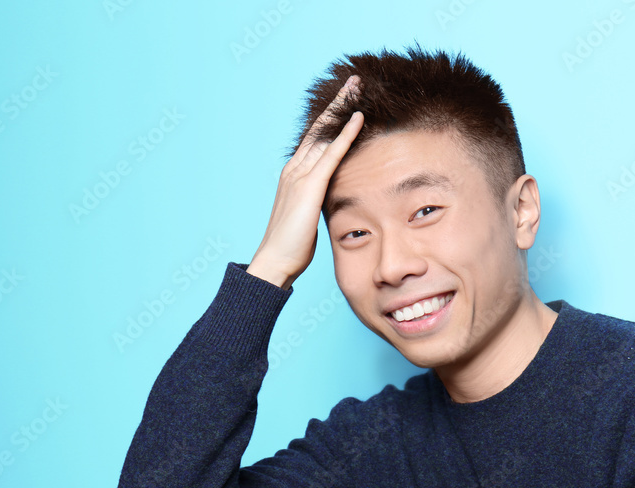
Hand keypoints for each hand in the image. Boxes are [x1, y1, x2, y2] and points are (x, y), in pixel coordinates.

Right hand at [247, 75, 363, 289]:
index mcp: (294, 175)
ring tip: (358, 87)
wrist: (275, 260)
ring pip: (325, 133)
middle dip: (336, 103)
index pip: (315, 139)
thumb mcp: (308, 216)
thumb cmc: (292, 246)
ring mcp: (300, 175)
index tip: (346, 101)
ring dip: (342, 108)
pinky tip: (359, 118)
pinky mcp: (310, 185)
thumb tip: (333, 200)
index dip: (330, 119)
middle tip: (354, 81)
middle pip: (318, 128)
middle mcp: (294, 169)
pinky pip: (332, 153)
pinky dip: (346, 134)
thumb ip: (318, 202)